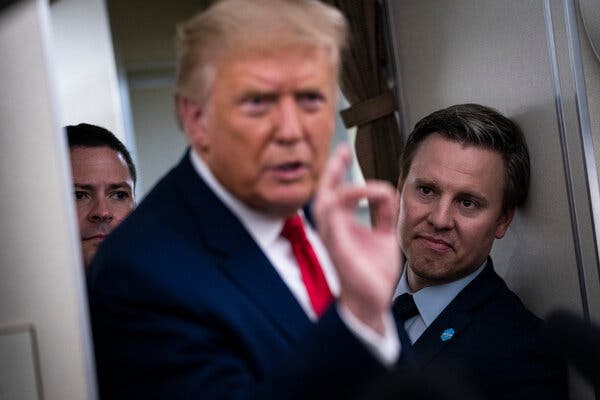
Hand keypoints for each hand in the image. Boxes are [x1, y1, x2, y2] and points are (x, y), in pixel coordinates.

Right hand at [313, 145, 400, 333]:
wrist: (374, 299)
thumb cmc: (374, 270)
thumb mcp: (385, 233)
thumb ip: (385, 212)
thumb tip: (386, 189)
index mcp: (344, 222)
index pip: (338, 190)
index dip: (340, 170)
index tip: (346, 152)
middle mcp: (335, 227)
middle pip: (325, 191)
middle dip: (332, 170)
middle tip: (342, 150)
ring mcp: (333, 238)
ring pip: (324, 204)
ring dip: (336, 186)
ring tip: (347, 172)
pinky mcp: (337, 250)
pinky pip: (331, 224)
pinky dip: (338, 207)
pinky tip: (348, 195)